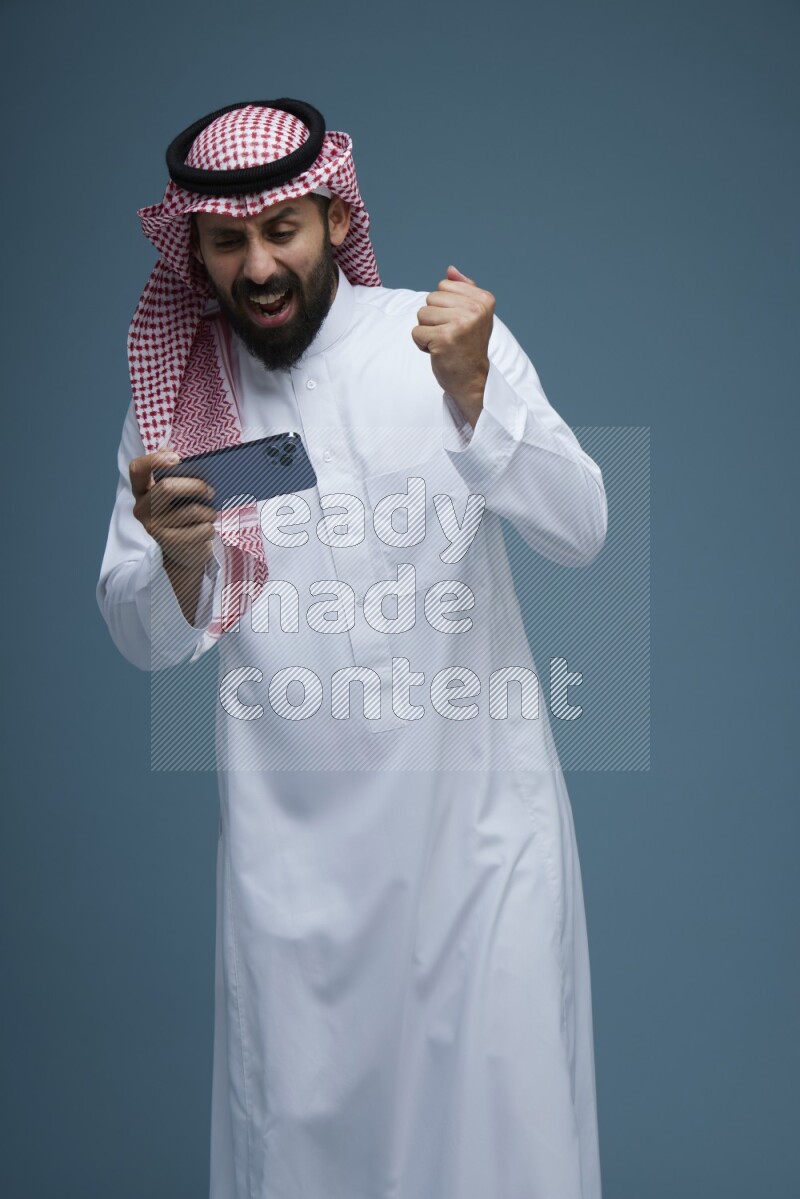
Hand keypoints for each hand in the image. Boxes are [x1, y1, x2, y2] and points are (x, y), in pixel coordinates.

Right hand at [129, 449, 216, 572]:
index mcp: (142, 490)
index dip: (154, 460)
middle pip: (168, 487)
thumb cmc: (182, 513)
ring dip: (209, 512)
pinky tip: (205, 530)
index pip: (137, 469)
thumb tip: (177, 453)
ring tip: (209, 515)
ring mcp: (154, 527)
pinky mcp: (170, 543)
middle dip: (197, 486)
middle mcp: (142, 509)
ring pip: (193, 510)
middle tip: (211, 491)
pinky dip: (210, 528)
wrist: (183, 551)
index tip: (177, 459)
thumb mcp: (177, 493)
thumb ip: (177, 472)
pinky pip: (202, 528)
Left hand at [411, 265, 494, 426]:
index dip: (444, 306)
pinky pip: (416, 332)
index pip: (443, 286)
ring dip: (427, 331)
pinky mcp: (444, 339)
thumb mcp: (473, 314)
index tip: (458, 323)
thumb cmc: (469, 345)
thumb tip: (450, 270)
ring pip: (421, 314)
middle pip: (430, 298)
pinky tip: (438, 352)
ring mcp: (460, 323)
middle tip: (450, 335)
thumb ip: (463, 290)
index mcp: (484, 299)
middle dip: (434, 318)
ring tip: (444, 343)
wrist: (473, 379)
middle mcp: (475, 309)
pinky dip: (422, 344)